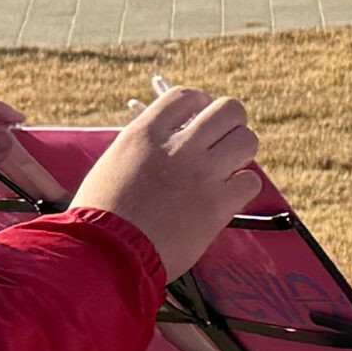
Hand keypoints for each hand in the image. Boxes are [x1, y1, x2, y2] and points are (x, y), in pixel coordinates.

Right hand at [69, 87, 261, 283]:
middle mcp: (176, 147)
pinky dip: (242, 187)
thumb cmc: (101, 215)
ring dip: (242, 152)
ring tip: (229, 167)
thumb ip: (145, 146)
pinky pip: (250, 181)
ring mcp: (200, 174)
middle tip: (224, 141)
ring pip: (247, 140)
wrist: (106, 254)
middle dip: (232, 122)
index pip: (186, 96)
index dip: (201, 103)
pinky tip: (227, 197)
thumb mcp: (114, 164)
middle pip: (228, 110)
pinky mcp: (217, 205)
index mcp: (144, 133)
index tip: (202, 117)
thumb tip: (172, 135)